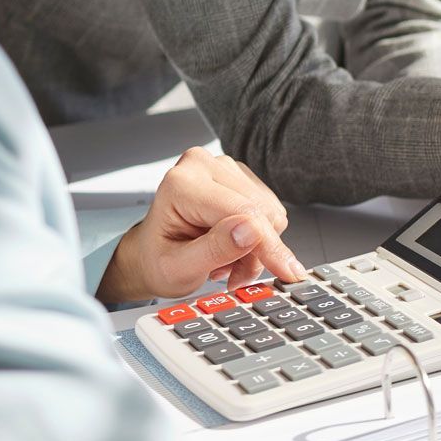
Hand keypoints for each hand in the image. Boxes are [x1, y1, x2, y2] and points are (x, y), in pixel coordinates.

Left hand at [96, 148, 306, 303]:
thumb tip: (252, 230)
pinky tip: (233, 246)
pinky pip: (270, 212)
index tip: (288, 272)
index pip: (243, 211)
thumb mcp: (179, 268)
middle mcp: (204, 166)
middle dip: (256, 252)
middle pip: (261, 212)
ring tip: (226, 259)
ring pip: (271, 213)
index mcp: (182, 183)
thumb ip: (214, 249)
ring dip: (257, 247)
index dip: (268, 246)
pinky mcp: (241, 178)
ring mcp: (225, 169)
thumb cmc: (159, 259)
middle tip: (230, 274)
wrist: (152, 254)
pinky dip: (259, 238)